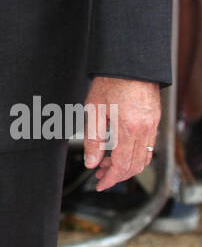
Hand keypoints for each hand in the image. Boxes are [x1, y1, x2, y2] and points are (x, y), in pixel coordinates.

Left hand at [83, 76, 159, 190]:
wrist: (129, 62)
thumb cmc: (109, 81)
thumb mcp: (93, 110)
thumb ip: (93, 139)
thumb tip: (91, 163)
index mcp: (128, 128)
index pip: (122, 165)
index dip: (111, 179)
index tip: (100, 184)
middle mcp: (145, 129)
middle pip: (135, 165)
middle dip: (117, 175)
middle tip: (100, 175)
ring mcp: (153, 124)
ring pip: (144, 157)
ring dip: (127, 166)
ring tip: (107, 164)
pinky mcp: (155, 119)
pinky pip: (148, 145)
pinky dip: (135, 154)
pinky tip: (120, 151)